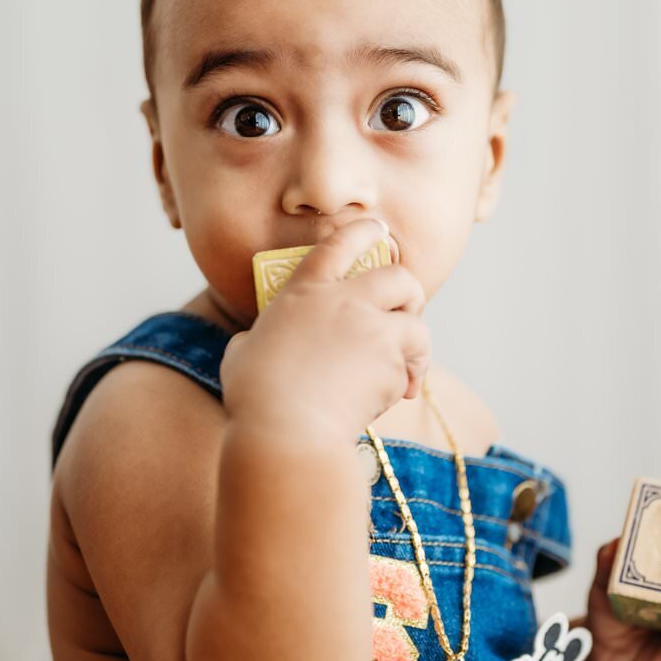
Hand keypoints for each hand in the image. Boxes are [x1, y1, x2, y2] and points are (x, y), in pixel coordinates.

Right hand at [219, 216, 430, 445]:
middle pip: (399, 278)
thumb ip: (258, 339)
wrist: (286, 431)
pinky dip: (404, 383)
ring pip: (417, 327)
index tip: (377, 229)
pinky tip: (386, 400)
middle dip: (409, 293)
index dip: (363, 232)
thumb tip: (256, 345)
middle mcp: (345, 302)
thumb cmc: (255, 397)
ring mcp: (374, 331)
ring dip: (416, 347)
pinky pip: (409, 369)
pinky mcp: (393, 365)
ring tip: (408, 370)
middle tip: (406, 312)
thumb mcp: (242, 354)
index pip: (340, 244)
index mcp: (304, 291)